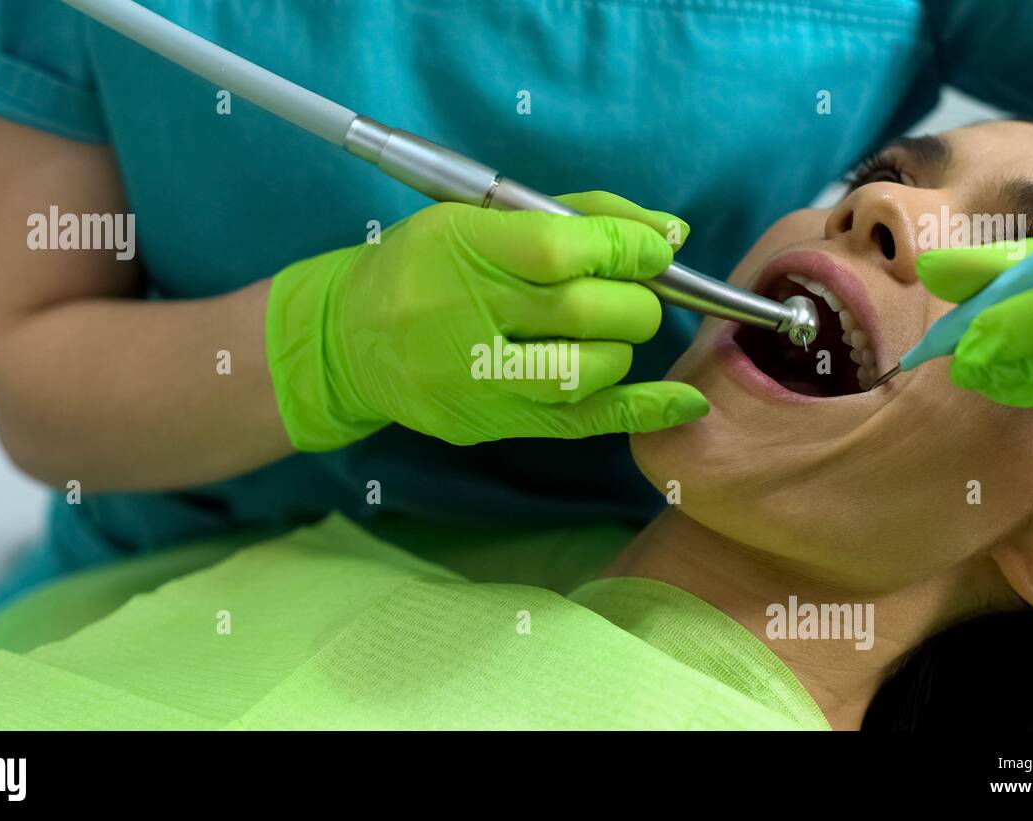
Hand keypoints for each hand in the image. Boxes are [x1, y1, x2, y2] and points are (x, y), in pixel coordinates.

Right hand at [266, 191, 708, 447]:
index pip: (563, 249)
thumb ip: (576, 214)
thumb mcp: (479, 215)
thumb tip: (672, 232)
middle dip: (636, 300)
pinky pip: (582, 421)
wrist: (349, 339)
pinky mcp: (493, 422)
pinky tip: (683, 402)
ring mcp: (478, 379)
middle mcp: (467, 316)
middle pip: (586, 311)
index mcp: (462, 248)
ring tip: (610, 330)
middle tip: (634, 292)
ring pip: (590, 369)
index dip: (628, 247)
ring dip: (624, 346)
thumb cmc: (423, 266)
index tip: (655, 248)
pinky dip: (642, 411)